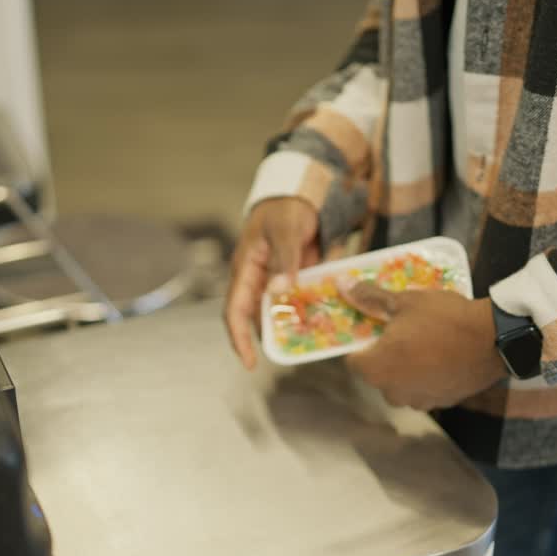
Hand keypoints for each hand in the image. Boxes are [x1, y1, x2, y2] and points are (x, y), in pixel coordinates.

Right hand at [224, 198, 319, 368]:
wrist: (301, 194)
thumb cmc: (287, 208)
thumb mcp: (286, 229)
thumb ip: (285, 258)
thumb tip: (278, 290)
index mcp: (246, 268)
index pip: (234, 310)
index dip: (239, 338)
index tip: (250, 361)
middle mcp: (257, 280)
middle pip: (255, 318)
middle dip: (270, 338)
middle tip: (290, 352)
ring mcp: (275, 281)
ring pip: (277, 313)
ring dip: (290, 328)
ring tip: (309, 339)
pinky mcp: (292, 280)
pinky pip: (296, 303)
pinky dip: (306, 314)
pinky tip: (322, 322)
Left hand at [341, 282, 507, 408]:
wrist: (494, 340)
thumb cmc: (444, 318)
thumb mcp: (404, 302)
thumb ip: (370, 298)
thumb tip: (342, 285)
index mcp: (376, 369)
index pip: (352, 360)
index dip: (361, 343)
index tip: (374, 328)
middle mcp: (392, 392)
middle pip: (377, 373)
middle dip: (384, 355)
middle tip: (401, 331)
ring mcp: (418, 401)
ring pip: (400, 383)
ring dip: (406, 368)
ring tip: (423, 343)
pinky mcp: (441, 403)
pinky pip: (423, 389)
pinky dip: (426, 377)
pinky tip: (441, 357)